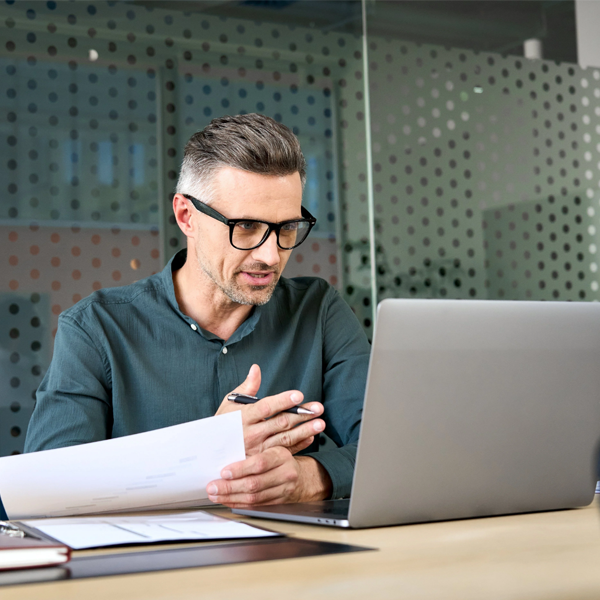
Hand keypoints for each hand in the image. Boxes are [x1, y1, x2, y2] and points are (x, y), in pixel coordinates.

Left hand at [206, 448, 332, 507]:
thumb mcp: (272, 448)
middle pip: (255, 483)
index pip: (260, 463)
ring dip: (231, 497)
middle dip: (230, 487)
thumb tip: (225, 452)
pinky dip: (239, 504)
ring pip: (254, 497)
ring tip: (216, 494)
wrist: (300, 475)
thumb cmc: (279, 459)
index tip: (224, 471)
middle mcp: (285, 473)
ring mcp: (283, 489)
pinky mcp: (279, 502)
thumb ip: (253, 450)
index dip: (240, 469)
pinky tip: (228, 500)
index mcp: (281, 455)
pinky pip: (256, 505)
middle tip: (213, 486)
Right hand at [216, 364, 324, 455]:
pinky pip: (284, 453)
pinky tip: (311, 438)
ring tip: (320, 423)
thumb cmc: (222, 425)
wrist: (211, 455)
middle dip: (301, 415)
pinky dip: (299, 446)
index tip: (299, 395)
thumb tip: (256, 368)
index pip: (266, 407)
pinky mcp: (263, 460)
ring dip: (305, 431)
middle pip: (280, 423)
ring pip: (285, 439)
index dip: (282, 401)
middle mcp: (251, 433)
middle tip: (318, 408)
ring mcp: (258, 449)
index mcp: (243, 417)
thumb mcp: (229, 404)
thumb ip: (246, 387)